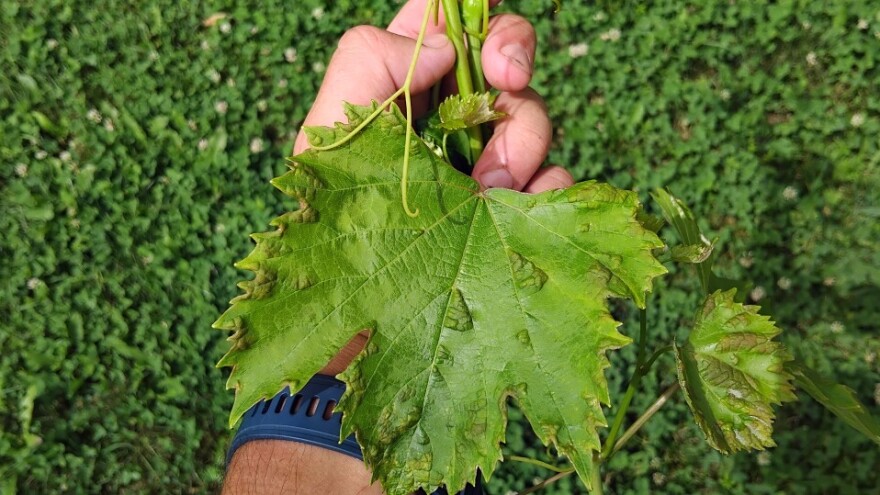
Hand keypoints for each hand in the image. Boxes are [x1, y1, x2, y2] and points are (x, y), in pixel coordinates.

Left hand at [293, 0, 573, 374]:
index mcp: (399, 90)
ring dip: (523, 151)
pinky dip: (549, 191)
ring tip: (487, 197)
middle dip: (512, 90)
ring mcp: (484, 165)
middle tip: (497, 126)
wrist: (355, 338)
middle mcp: (446, 119)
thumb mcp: (323, 148)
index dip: (479, 19)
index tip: (495, 64)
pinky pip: (556, 179)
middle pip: (507, 62)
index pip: (444, 20)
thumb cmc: (323, 245)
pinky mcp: (512, 210)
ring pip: (535, 119)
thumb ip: (365, 68)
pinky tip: (520, 213)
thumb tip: (441, 46)